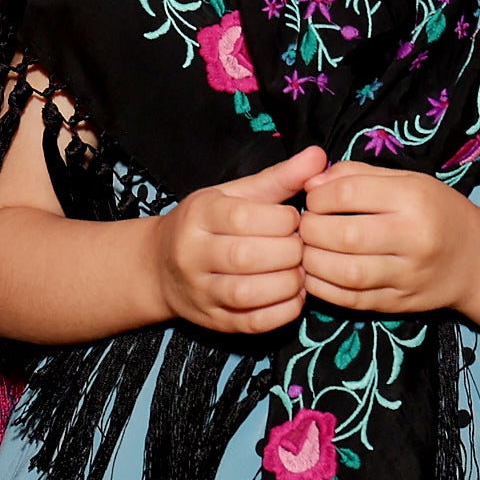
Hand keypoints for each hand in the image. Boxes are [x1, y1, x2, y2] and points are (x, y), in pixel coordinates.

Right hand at [152, 147, 319, 335]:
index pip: (242, 218)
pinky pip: (251, 323)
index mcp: (199, 215)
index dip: (281, 220)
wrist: (160, 266)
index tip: (295, 220)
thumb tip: (319, 156)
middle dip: (288, 252)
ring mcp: (200, 291)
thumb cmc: (206, 224)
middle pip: (244, 256)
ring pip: (246, 293)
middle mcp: (193, 254)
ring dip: (286, 284)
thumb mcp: (235, 194)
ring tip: (299, 272)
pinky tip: (294, 296)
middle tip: (302, 248)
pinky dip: (282, 312)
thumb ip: (279, 178)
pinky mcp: (214, 321)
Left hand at [297, 159, 479, 315]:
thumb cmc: (436, 210)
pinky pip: (353, 300)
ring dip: (313, 262)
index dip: (318, 196)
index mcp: (413, 198)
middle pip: (345, 234)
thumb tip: (311, 183)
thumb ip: (357, 176)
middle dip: (311, 229)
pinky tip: (315, 275)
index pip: (349, 194)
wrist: (475, 259)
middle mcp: (414, 238)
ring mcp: (408, 275)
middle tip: (303, 226)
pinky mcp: (400, 304)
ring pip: (347, 272)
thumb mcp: (406, 180)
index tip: (312, 199)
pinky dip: (325, 289)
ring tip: (306, 250)